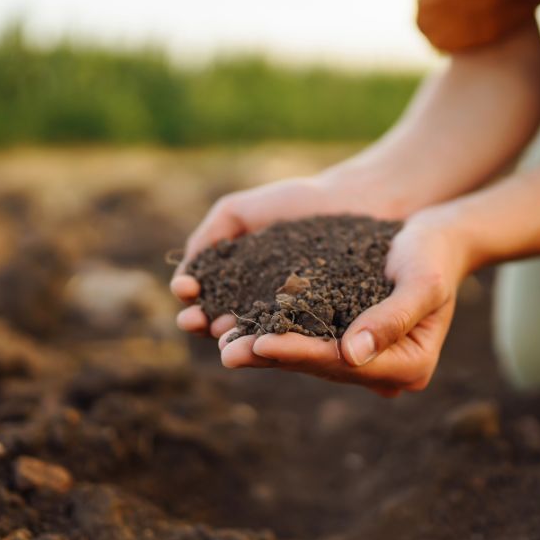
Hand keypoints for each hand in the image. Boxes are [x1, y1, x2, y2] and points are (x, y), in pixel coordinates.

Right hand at [170, 173, 401, 336]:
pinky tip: (263, 334)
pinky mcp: (325, 328)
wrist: (355, 199)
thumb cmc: (298, 203)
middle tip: (194, 320)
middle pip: (226, 325)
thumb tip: (183, 277)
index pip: (208, 301)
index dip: (192, 301)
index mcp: (240, 285)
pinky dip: (278, 340)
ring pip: (257, 336)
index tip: (185, 291)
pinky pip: (299, 337)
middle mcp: (263, 309)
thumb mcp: (239, 212)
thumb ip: (209, 236)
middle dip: (205, 324)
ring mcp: (294, 321)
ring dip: (235, 338)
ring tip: (221, 334)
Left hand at [217, 207, 469, 396]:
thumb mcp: (422, 281)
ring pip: (307, 358)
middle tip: (226, 351)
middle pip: (320, 366)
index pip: (344, 364)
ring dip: (264, 350)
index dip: (300, 353)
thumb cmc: (434, 255)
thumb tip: (351, 354)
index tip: (261, 343)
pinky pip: (306, 341)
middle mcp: (385, 371)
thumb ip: (393, 317)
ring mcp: (365, 359)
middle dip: (271, 357)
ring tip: (222, 342)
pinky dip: (274, 333)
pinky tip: (239, 326)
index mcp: (410, 366)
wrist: (436, 240)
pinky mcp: (346, 340)